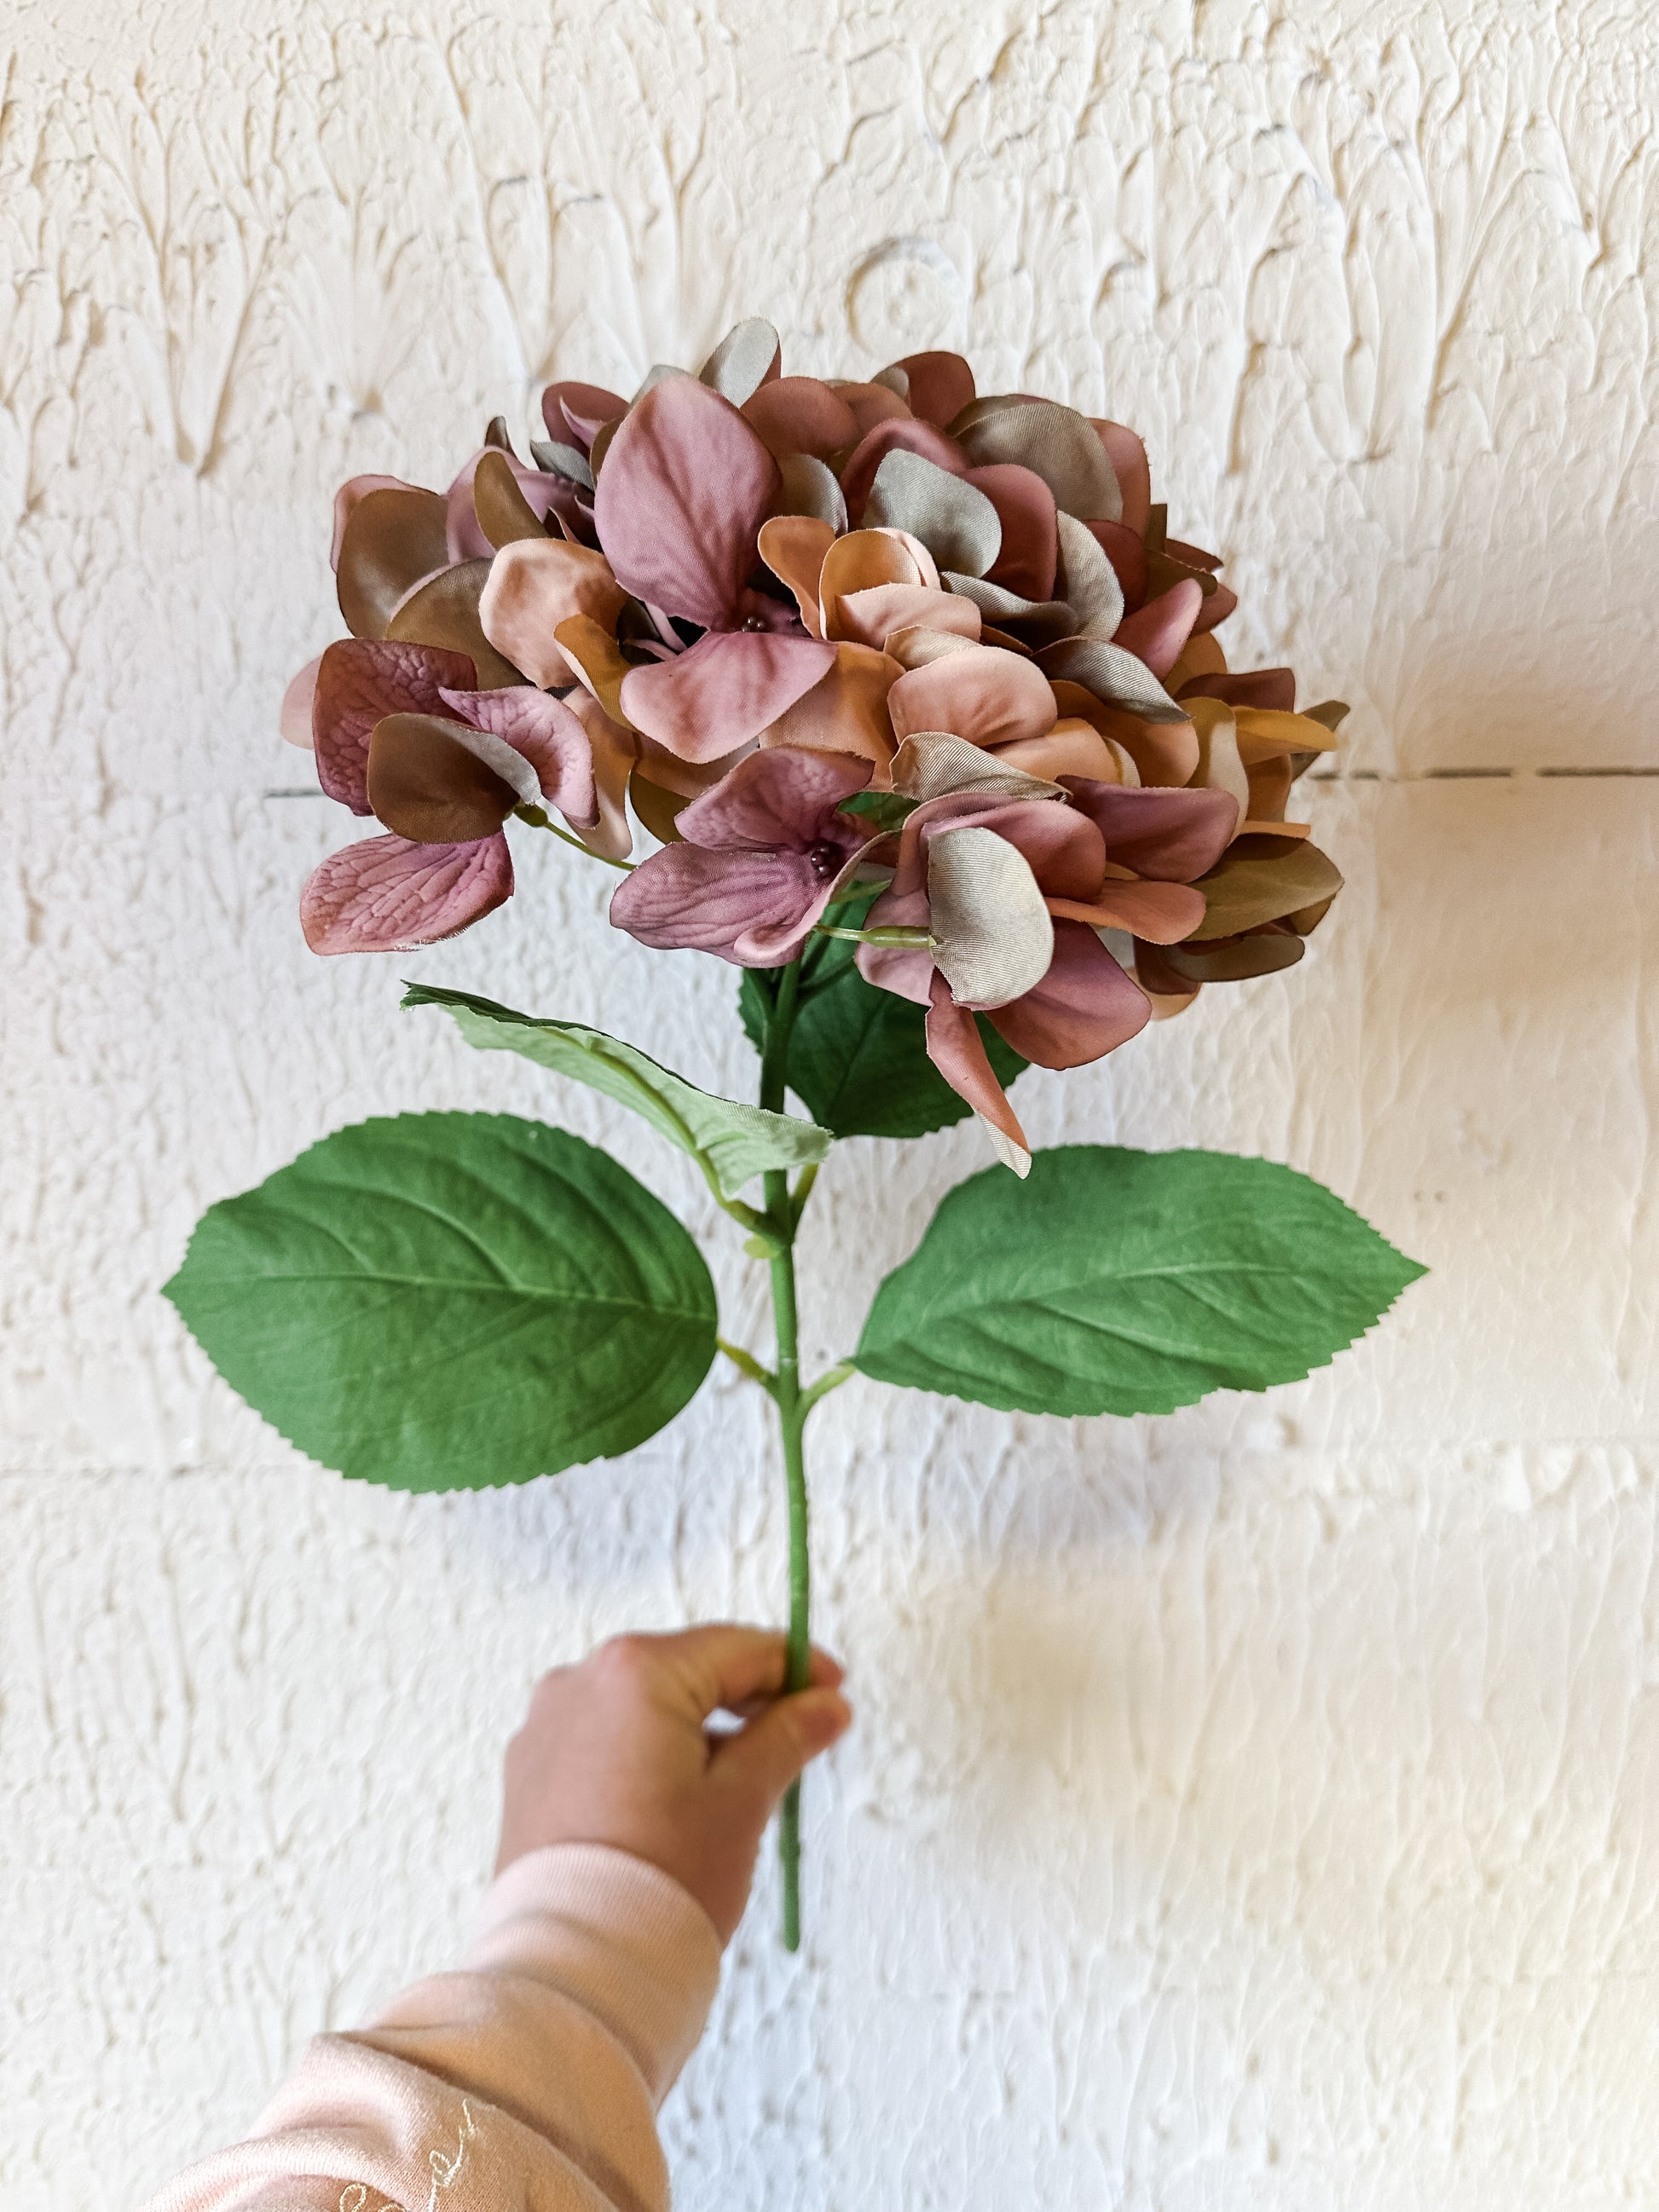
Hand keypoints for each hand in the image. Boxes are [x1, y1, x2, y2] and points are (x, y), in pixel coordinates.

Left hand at [495, 1624, 852, 1941]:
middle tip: (799, 1735)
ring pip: (645, 1706)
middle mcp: (580, 1681)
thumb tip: (825, 1704)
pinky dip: (649, 1754)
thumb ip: (787, 1736)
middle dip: (746, 1700)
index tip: (833, 1691)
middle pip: (687, 1670)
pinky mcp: (530, 1771)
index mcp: (635, 1672)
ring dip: (698, 1729)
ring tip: (741, 1782)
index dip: (794, 1668)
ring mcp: (546, 1726)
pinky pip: (606, 1740)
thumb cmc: (662, 1880)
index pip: (735, 1648)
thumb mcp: (743, 1800)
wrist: (577, 1968)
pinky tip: (681, 1801)